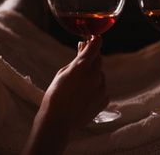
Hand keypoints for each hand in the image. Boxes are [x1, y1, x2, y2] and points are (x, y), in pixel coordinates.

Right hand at [23, 36, 108, 153]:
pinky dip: (96, 88)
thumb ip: (76, 61)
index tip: (96, 38)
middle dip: (93, 58)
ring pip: (101, 75)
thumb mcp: (62, 74)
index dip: (95, 41)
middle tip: (83, 61)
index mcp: (81, 68)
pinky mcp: (104, 100)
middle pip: (99, 60)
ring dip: (93, 75)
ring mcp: (101, 89)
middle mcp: (94, 77)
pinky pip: (102, 88)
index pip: (94, 48)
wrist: (57, 122)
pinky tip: (84, 95)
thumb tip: (83, 49)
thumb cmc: (55, 96)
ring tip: (78, 86)